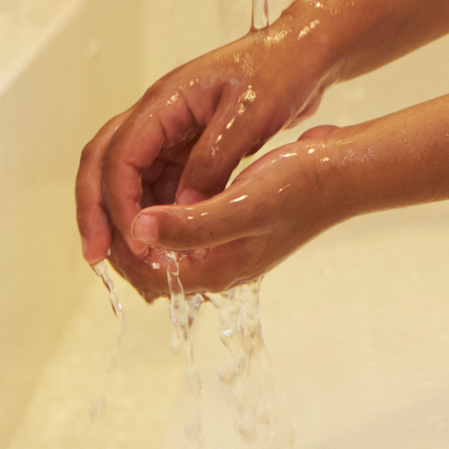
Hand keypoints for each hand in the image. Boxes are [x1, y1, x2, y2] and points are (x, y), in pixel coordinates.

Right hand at [75, 5, 336, 286]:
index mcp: (165, 100)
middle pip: (106, 161)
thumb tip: (182, 211)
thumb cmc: (279, 72)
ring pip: (128, 173)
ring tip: (127, 256)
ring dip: (122, 212)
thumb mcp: (247, 119)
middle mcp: (159, 113)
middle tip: (95, 254)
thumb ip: (212, 164)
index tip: (127, 238)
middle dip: (96, 208)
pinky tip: (161, 237)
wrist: (301, 53)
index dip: (116, 200)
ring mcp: (172, 127)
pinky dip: (152, 207)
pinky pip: (158, 177)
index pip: (119, 153)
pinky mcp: (189, 141)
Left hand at [116, 123, 347, 295]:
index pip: (146, 276)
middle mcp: (217, 265)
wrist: (342, 172)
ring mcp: (227, 245)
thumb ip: (190, 224)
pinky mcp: (235, 223)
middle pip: (152, 267)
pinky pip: (186, 225)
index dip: (118, 247)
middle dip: (124, 238)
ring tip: (128, 185)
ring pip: (167, 244)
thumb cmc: (300, 187)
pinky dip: (166, 209)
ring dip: (143, 222)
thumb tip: (139, 230)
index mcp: (215, 270)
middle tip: (109, 198)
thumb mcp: (241, 204)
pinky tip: (161, 176)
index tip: (106, 211)